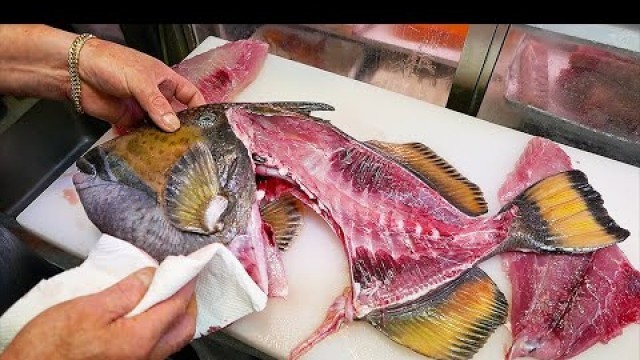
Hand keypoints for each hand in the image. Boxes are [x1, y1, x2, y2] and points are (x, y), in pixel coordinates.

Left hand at [0, 25, 204, 131]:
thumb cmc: (110, 62)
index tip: (207, 123)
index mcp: (164, 80)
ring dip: (163, 138)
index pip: (189, 95)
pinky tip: (151, 151)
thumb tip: (173, 126)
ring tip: (173, 152)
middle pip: (174, 114)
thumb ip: (157, 104)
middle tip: (190, 144)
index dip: (199, 107)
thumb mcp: (140, 81)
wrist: (75, 70)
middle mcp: (155, 95)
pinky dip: (144, 142)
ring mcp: (140, 109)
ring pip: (157, 127)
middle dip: (181, 128)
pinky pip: (139, 134)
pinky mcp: (125, 120)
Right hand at [0, 267, 196, 359]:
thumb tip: (150, 276)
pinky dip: (159, 328)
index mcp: (140, 339)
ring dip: (173, 316)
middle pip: (183, 327)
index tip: (188, 267)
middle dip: (187, 302)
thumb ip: (125, 292)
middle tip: (179, 281)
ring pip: (171, 340)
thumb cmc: (50, 348)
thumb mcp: (88, 308)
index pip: (177, 306)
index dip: (185, 283)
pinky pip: (156, 348)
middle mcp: (146, 357)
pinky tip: (145, 315)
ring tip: (162, 294)